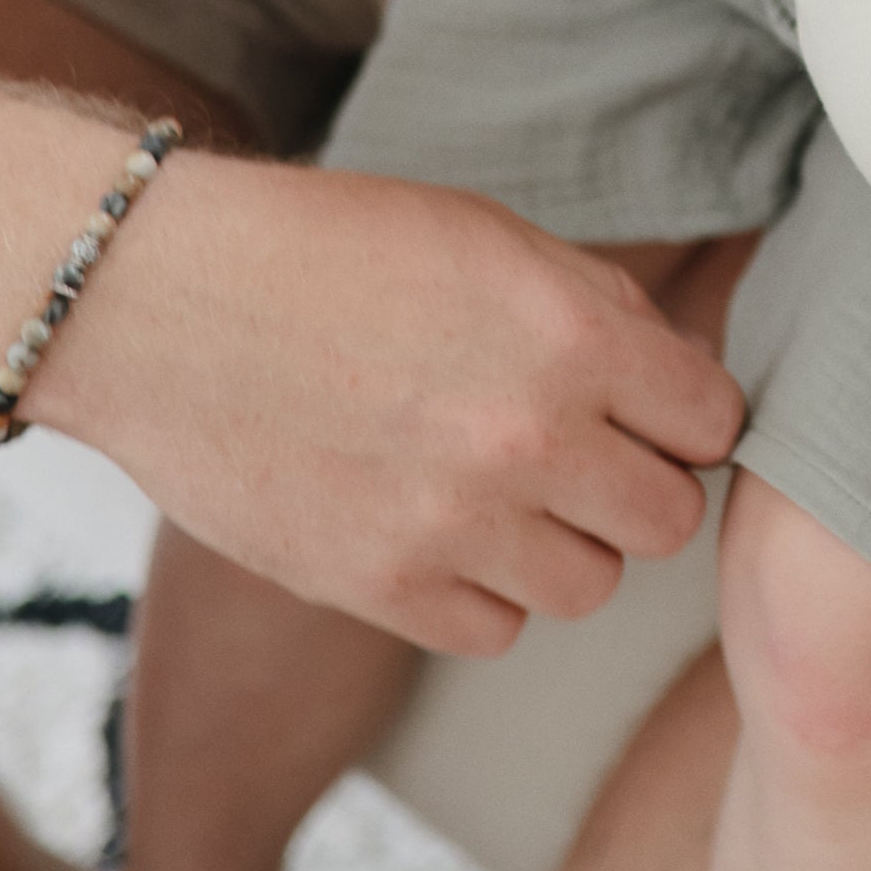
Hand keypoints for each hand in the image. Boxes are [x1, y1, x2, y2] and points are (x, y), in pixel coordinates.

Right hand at [40, 160, 741, 654]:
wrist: (152, 298)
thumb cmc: (330, 253)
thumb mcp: (492, 239)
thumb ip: (606, 312)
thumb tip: (692, 380)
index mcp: (574, 337)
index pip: (717, 423)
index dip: (688, 420)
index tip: (650, 414)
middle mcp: (528, 436)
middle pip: (670, 519)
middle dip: (636, 489)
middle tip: (578, 461)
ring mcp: (455, 520)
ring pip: (593, 587)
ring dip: (563, 549)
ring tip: (503, 498)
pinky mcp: (380, 584)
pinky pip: (498, 632)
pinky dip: (481, 596)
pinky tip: (442, 535)